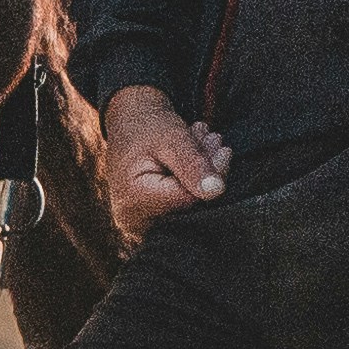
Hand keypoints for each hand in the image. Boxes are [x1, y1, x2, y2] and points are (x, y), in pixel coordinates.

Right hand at [96, 84, 230, 244]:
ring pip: (187, 204)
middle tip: (214, 140)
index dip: (212, 175)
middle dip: (208, 173)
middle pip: (189, 204)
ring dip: (202, 174)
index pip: (190, 198)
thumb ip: (193, 165)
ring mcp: (140, 224)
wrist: (125, 124)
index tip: (223, 149)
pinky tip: (193, 160)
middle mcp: (133, 220)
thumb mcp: (170, 139)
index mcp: (134, 201)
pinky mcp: (150, 220)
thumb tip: (216, 191)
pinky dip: (192, 182)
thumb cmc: (145, 126)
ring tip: (204, 142)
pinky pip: (180, 205)